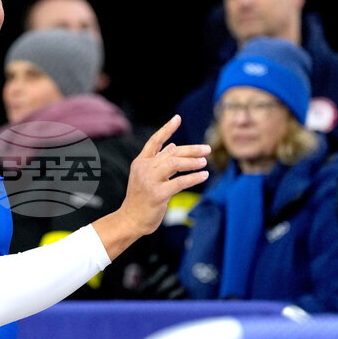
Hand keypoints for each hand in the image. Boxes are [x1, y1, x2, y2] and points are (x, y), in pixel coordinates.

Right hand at [95, 115, 209, 260]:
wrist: (130, 219)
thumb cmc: (141, 199)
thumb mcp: (146, 176)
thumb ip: (158, 161)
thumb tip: (173, 145)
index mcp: (140, 162)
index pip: (155, 141)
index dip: (167, 129)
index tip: (178, 118)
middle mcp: (144, 168)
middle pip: (171, 152)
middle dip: (191, 150)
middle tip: (207, 149)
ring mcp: (150, 181)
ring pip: (175, 164)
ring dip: (193, 162)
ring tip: (205, 162)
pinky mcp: (157, 194)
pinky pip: (180, 182)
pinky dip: (194, 177)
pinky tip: (203, 175)